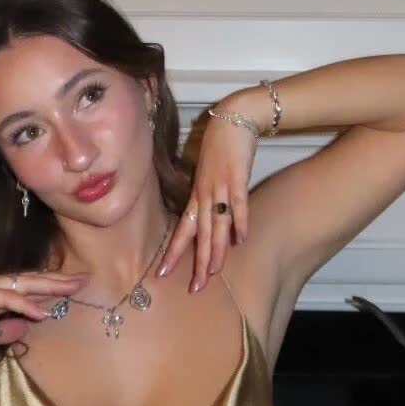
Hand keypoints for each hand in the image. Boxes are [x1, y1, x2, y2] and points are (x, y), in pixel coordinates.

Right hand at [0, 271, 88, 355]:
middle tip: (85, 280)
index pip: (28, 292)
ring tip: (72, 287)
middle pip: (32, 283)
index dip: (52, 290)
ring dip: (49, 285)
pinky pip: (2, 298)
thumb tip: (26, 329)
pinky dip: (22, 304)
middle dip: (59, 282)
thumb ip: (1, 332)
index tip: (75, 290)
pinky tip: (39, 311)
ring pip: (22, 284)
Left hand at [158, 112, 256, 291]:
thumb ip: (207, 194)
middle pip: (200, 234)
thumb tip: (209, 215)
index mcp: (197, 194)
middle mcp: (205, 194)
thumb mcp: (208, 173)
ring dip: (216, 250)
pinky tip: (241, 239)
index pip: (183, 229)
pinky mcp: (237, 177)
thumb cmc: (221, 145)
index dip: (174, 252)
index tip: (163, 273)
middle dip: (197, 263)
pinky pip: (238, 203)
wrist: (233, 117)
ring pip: (217, 225)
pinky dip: (239, 221)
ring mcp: (221, 186)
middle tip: (194, 288)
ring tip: (214, 273)